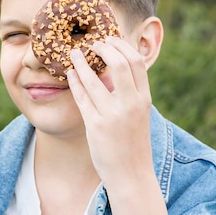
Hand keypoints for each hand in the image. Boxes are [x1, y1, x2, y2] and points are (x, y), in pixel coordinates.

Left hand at [67, 37, 153, 189]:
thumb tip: (115, 73)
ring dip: (82, 62)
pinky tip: (70, 75)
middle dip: (103, 48)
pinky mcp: (96, 126)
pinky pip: (82, 98)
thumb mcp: (139, 116)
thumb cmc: (133, 144)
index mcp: (144, 99)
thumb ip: (131, 95)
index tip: (109, 39)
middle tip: (91, 43)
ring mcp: (113, 115)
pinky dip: (75, 82)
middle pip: (119, 63)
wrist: (131, 174)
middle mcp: (131, 104)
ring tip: (73, 54)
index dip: (121, 46)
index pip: (136, 62)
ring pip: (95, 79)